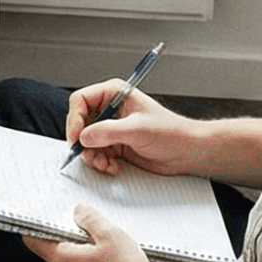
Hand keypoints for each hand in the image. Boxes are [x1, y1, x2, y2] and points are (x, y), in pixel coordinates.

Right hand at [64, 80, 209, 178]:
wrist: (186, 152)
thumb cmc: (171, 132)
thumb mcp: (138, 129)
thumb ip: (109, 132)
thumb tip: (84, 136)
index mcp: (115, 94)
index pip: (81, 100)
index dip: (75, 118)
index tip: (76, 137)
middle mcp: (110, 110)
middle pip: (80, 123)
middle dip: (83, 142)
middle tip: (89, 154)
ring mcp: (111, 129)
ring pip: (86, 142)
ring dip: (92, 156)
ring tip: (105, 163)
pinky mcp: (115, 145)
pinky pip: (96, 154)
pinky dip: (101, 163)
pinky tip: (114, 167)